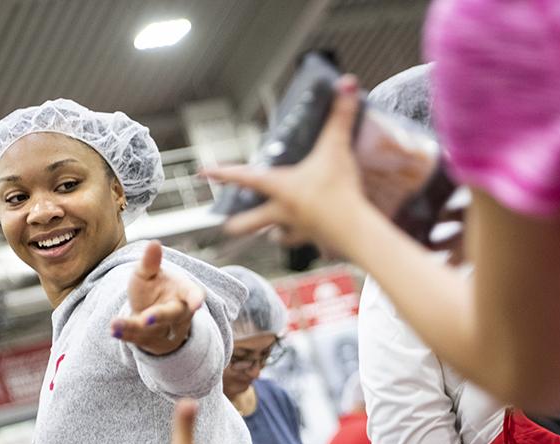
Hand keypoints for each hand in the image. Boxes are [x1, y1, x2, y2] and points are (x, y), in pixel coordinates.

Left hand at [111, 240, 205, 355]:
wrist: (150, 313)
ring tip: (115, 324)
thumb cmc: (154, 287)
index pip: (192, 294)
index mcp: (184, 293)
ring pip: (151, 330)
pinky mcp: (150, 341)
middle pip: (171, 315)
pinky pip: (138, 338)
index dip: (195, 298)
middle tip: (147, 319)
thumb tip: (154, 243)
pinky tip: (113, 329)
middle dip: (159, 316)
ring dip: (133, 327)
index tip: (197, 304)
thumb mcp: (149, 273)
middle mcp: (177, 313)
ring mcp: (165, 329)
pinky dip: (125, 334)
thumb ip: (150, 262)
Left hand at [202, 76, 384, 252]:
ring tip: (275, 232)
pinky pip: (308, 244)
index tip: (204, 172)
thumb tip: (346, 83)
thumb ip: (340, 115)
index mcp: (280, 187)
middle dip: (236, 224)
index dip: (222, 173)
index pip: (243, 178)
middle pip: (249, 222)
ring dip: (274, 233)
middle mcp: (282, 211)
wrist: (355, 230)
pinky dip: (309, 241)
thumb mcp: (337, 147)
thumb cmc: (339, 191)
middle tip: (228, 225)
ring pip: (277, 237)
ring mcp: (297, 230)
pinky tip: (315, 240)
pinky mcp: (315, 241)